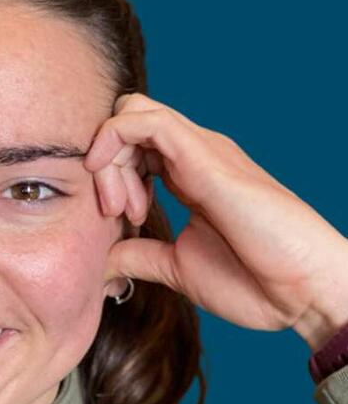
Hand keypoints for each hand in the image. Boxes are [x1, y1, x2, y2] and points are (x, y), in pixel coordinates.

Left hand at [84, 93, 347, 351]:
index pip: (131, 145)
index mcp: (187, 175)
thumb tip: (101, 260)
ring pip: (131, 113)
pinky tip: (113, 185)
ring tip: (121, 208)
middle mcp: (193, 155)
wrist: (303, 291)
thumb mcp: (176, 267)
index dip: (109, 177)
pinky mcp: (205, 156)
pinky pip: (146, 120)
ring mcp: (200, 151)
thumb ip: (138, 255)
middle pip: (126, 123)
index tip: (115, 223)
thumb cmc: (254, 280)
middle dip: (103, 164)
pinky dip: (114, 141)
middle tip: (113, 214)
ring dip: (107, 156)